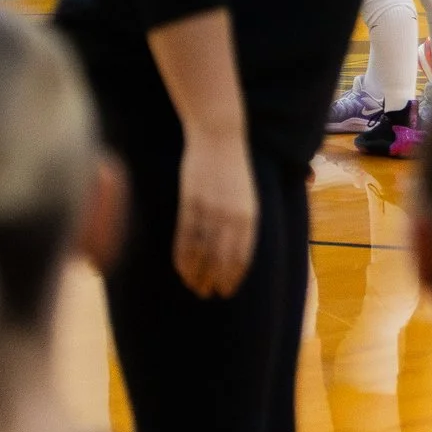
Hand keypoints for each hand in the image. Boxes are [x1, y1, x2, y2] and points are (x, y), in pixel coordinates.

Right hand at [171, 129, 258, 297]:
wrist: (219, 136)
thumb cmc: (234, 166)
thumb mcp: (247, 193)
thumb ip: (243, 219)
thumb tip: (238, 242)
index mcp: (250, 213)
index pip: (243, 254)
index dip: (234, 274)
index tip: (227, 290)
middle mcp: (231, 215)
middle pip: (223, 257)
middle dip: (216, 279)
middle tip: (209, 294)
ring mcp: (209, 210)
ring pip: (202, 250)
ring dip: (198, 272)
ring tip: (194, 287)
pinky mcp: (190, 203)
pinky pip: (185, 236)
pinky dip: (183, 256)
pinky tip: (181, 269)